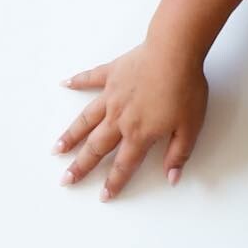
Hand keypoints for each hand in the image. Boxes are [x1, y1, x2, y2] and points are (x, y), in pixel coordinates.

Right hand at [53, 39, 208, 200]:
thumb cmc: (186, 88)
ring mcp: (113, 95)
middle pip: (97, 147)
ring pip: (86, 120)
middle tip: (65, 179)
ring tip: (57, 148)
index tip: (103, 195)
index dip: (114, 182)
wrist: (175, 52)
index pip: (124, 164)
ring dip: (71, 135)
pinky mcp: (113, 73)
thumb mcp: (190, 126)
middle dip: (81, 166)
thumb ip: (178, 153)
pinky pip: (91, 78)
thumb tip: (171, 178)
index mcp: (140, 132)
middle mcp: (120, 118)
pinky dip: (78, 81)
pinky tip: (65, 84)